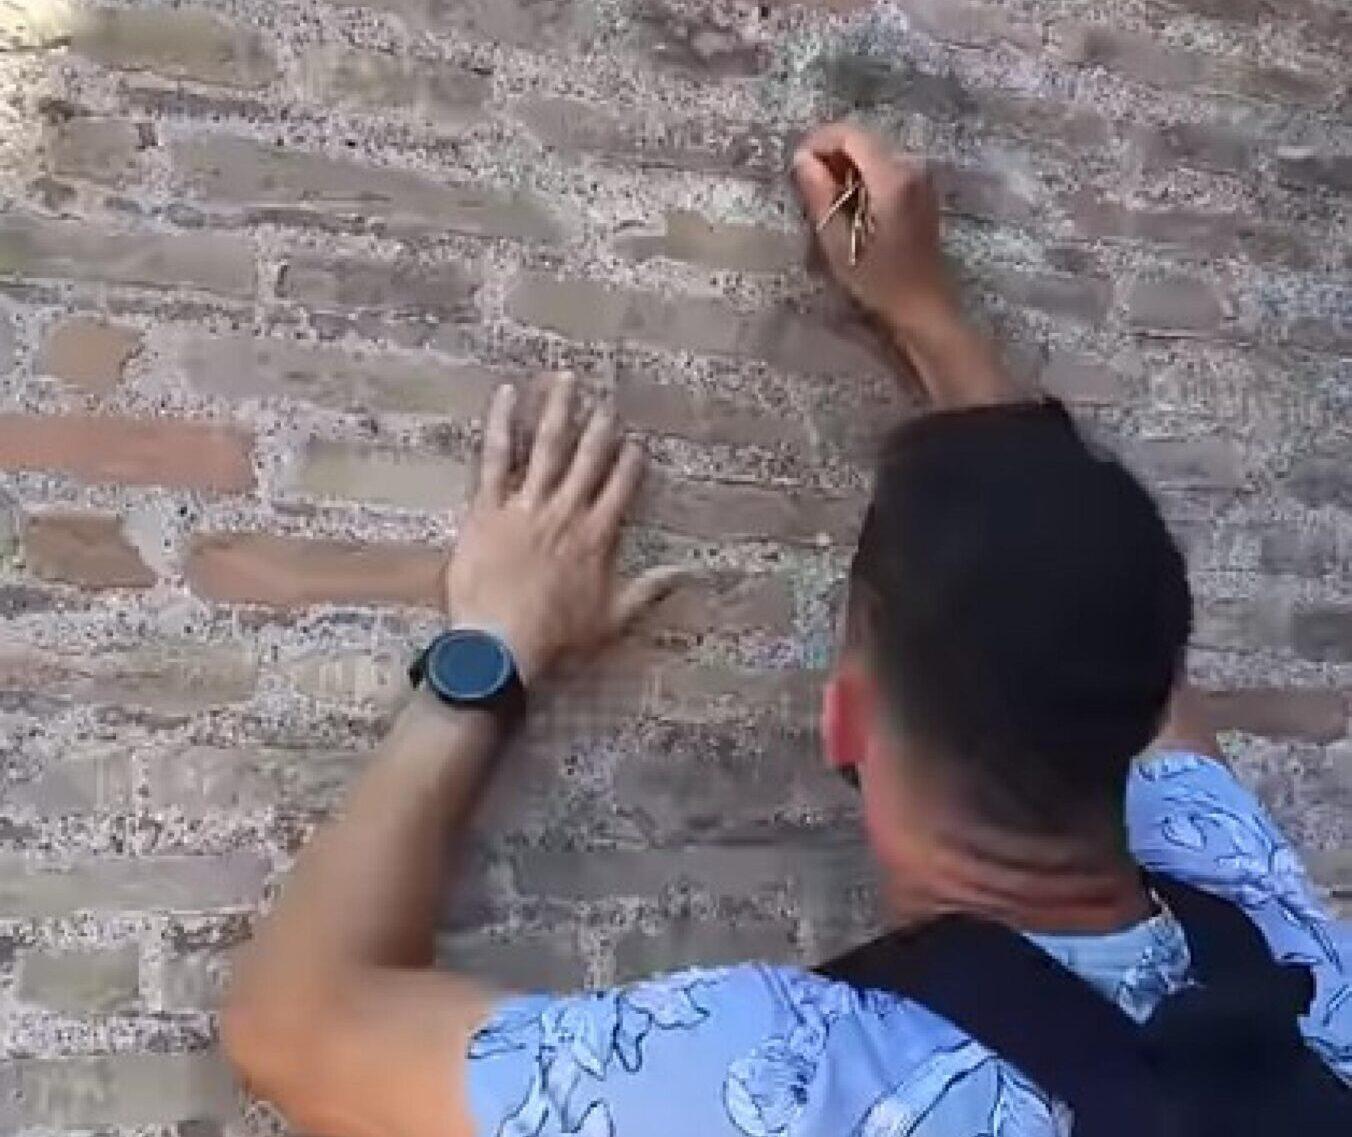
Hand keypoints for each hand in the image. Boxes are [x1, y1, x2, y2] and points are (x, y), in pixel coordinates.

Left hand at [446, 375, 684, 684]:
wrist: (502, 643)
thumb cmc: (555, 638)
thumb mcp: (611, 620)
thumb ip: (648, 591)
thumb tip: (685, 574)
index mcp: (595, 537)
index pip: (619, 489)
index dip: (629, 464)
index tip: (635, 444)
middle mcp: (565, 512)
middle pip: (587, 459)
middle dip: (598, 428)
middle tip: (606, 402)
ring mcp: (526, 506)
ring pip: (547, 447)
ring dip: (558, 411)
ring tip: (565, 379)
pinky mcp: (488, 508)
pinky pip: (496, 457)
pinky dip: (500, 424)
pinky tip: (506, 395)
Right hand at [792, 122, 958, 337]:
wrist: (924, 308)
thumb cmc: (880, 283)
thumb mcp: (839, 244)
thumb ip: (819, 196)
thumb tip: (802, 160)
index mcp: (893, 177)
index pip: (851, 135)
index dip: (819, 142)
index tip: (797, 164)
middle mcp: (911, 167)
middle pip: (864, 138)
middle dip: (831, 153)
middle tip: (806, 182)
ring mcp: (920, 177)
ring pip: (874, 151)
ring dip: (846, 165)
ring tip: (824, 195)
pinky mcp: (921, 190)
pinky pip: (886, 167)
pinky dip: (863, 175)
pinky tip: (850, 202)